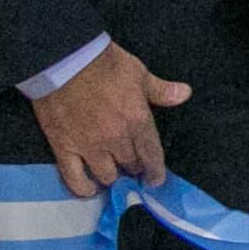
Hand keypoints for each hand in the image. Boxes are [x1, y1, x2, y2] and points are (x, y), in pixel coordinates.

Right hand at [32, 42, 190, 198]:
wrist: (64, 60)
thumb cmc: (103, 64)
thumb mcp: (139, 73)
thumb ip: (161, 90)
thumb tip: (184, 94)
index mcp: (137, 121)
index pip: (152, 156)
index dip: (155, 171)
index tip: (155, 180)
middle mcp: (116, 139)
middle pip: (130, 166)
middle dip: (134, 169)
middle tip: (132, 168)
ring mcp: (89, 146)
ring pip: (106, 176)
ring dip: (112, 178)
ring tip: (113, 175)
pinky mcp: (64, 147)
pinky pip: (74, 178)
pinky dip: (83, 188)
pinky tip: (90, 189)